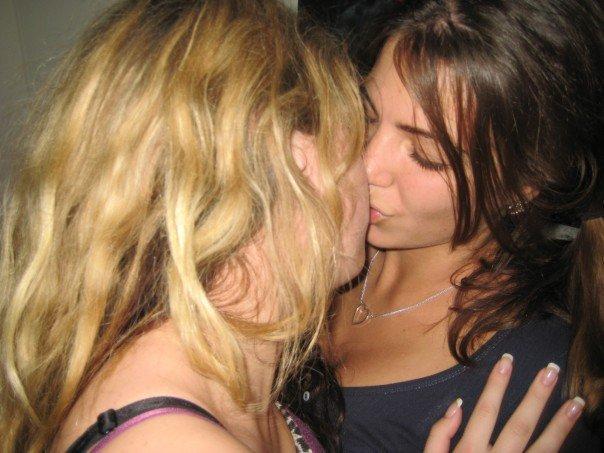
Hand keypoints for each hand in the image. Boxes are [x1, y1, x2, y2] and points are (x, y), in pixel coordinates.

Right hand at [425, 353, 585, 451]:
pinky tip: (572, 435)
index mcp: (469, 451)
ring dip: (561, 424)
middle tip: (551, 370)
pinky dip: (560, 450)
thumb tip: (457, 405)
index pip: (486, 410)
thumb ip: (440, 435)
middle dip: (536, 396)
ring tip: (577, 401)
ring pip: (543, 448)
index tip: (507, 362)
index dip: (496, 385)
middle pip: (520, 424)